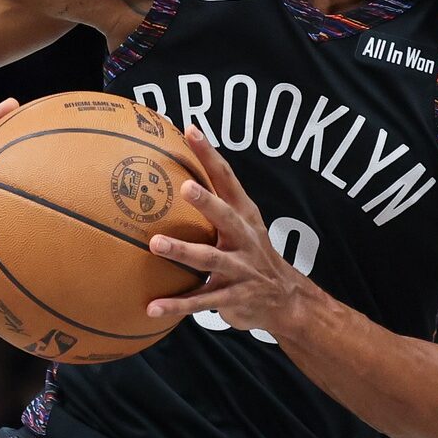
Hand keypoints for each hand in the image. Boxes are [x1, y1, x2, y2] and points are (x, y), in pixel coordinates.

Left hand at [145, 126, 308, 333]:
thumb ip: (216, 206)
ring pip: (210, 258)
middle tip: (184, 188)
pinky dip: (177, 304)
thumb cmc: (252, 256)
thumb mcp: (242, 227)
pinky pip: (201, 301)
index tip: (191, 130)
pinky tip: (151, 307)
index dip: (210, 155)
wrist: (285, 300)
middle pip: (226, 216)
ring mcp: (240, 268)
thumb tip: (175, 178)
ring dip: (183, 251)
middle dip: (207, 202)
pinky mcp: (232, 296)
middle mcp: (244, 238)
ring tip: (156, 245)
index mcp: (245, 216)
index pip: (227, 179)